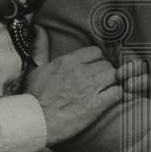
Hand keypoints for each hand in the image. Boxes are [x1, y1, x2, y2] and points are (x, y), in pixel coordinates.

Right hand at [25, 46, 149, 145]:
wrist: (34, 123)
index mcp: (68, 62)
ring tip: (104, 90)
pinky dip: (116, 95)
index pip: (95, 52)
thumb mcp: (35, 68)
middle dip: (104, 72)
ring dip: (111, 82)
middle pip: (106, 64)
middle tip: (99, 82)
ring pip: (114, 76)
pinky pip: (117, 93)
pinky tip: (108, 99)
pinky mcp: (96, 105)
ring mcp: (90, 89)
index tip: (92, 68)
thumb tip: (39, 29)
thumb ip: (41, 47)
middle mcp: (81, 72)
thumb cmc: (33, 97)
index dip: (95, 60)